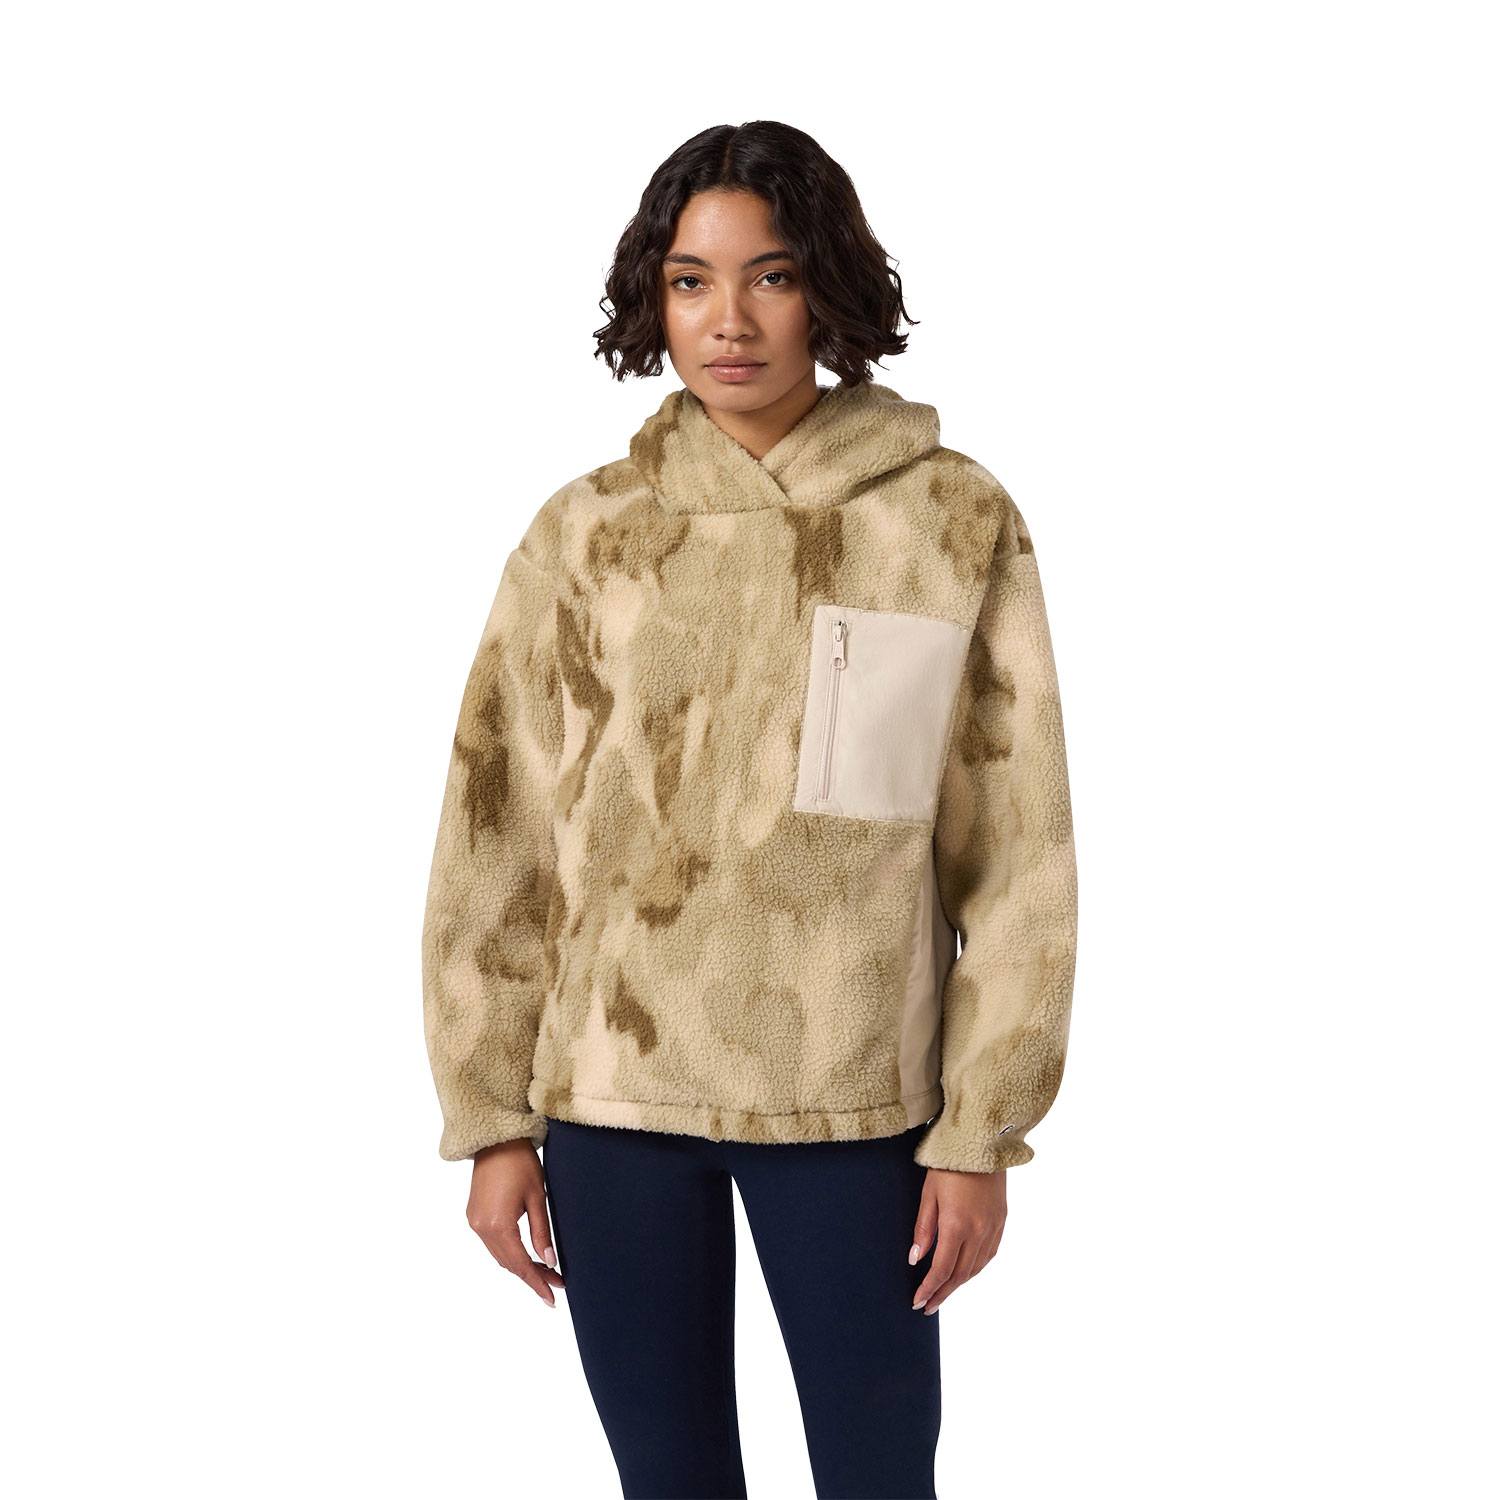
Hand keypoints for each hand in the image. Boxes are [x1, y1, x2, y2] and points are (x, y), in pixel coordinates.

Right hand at [466, 1138, 565, 1306]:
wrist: (496, 1140)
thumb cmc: (521, 1163)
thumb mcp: (537, 1198)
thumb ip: (542, 1233)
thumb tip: (549, 1262)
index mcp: (498, 1225)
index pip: (520, 1264)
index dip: (537, 1283)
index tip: (552, 1298)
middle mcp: (481, 1228)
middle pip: (509, 1263)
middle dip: (532, 1276)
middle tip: (556, 1284)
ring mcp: (475, 1222)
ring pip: (500, 1255)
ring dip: (521, 1265)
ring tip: (546, 1272)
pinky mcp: (474, 1215)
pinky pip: (493, 1243)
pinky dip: (510, 1252)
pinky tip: (526, 1254)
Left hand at [908, 1166, 1006, 1313]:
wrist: (982, 1144)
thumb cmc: (949, 1165)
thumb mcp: (928, 1193)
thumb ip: (923, 1229)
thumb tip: (916, 1259)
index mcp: (957, 1225)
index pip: (942, 1269)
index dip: (929, 1289)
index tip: (918, 1302)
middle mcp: (978, 1231)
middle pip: (960, 1275)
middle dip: (942, 1293)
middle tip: (927, 1306)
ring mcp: (993, 1228)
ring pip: (976, 1268)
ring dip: (959, 1284)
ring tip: (943, 1293)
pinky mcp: (1001, 1222)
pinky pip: (988, 1255)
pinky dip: (975, 1269)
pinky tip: (965, 1273)